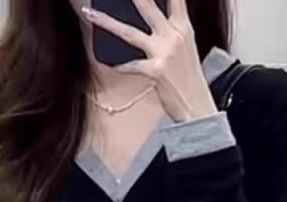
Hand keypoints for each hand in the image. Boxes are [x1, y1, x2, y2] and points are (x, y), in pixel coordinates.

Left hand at [82, 0, 217, 122]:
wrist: (197, 106)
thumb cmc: (188, 79)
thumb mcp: (184, 48)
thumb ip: (168, 31)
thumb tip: (146, 22)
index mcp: (183, 27)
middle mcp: (174, 35)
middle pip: (147, 5)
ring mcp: (164, 52)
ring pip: (129, 32)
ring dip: (107, 22)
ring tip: (90, 12)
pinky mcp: (155, 70)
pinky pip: (130, 65)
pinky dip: (120, 65)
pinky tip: (111, 64)